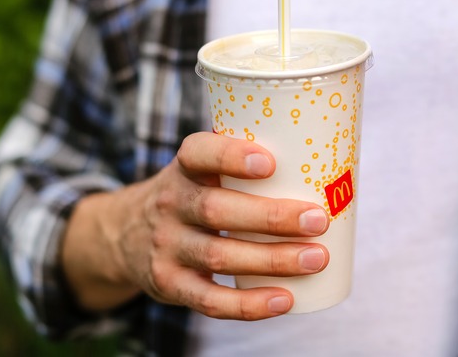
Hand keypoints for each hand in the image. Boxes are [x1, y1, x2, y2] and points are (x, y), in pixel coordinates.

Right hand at [64, 132, 329, 320]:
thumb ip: (246, 164)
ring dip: (272, 260)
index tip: (270, 162)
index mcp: (185, 167)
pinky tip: (284, 300)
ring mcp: (167, 246)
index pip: (199, 153)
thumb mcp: (202, 170)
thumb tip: (331, 162)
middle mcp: (171, 203)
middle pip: (216, 210)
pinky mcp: (170, 284)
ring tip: (316, 259)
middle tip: (318, 220)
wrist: (126, 234)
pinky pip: (209, 300)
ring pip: (218, 255)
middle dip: (271, 217)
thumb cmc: (194, 194)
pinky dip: (248, 304)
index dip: (231, 156)